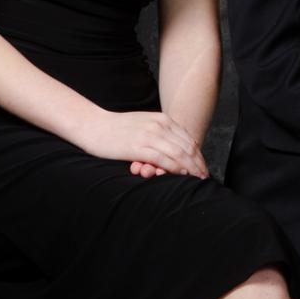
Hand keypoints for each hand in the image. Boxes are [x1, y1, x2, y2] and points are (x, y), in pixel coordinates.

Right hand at [77, 110, 207, 178]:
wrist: (94, 125)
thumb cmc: (118, 128)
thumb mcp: (145, 124)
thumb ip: (161, 131)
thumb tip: (175, 145)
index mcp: (163, 119)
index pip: (188, 139)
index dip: (198, 154)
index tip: (203, 166)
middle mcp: (160, 126)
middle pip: (187, 147)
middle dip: (198, 163)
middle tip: (205, 176)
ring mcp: (150, 136)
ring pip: (179, 153)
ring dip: (191, 168)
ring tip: (198, 178)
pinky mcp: (138, 147)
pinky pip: (163, 159)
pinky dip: (176, 168)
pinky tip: (182, 175)